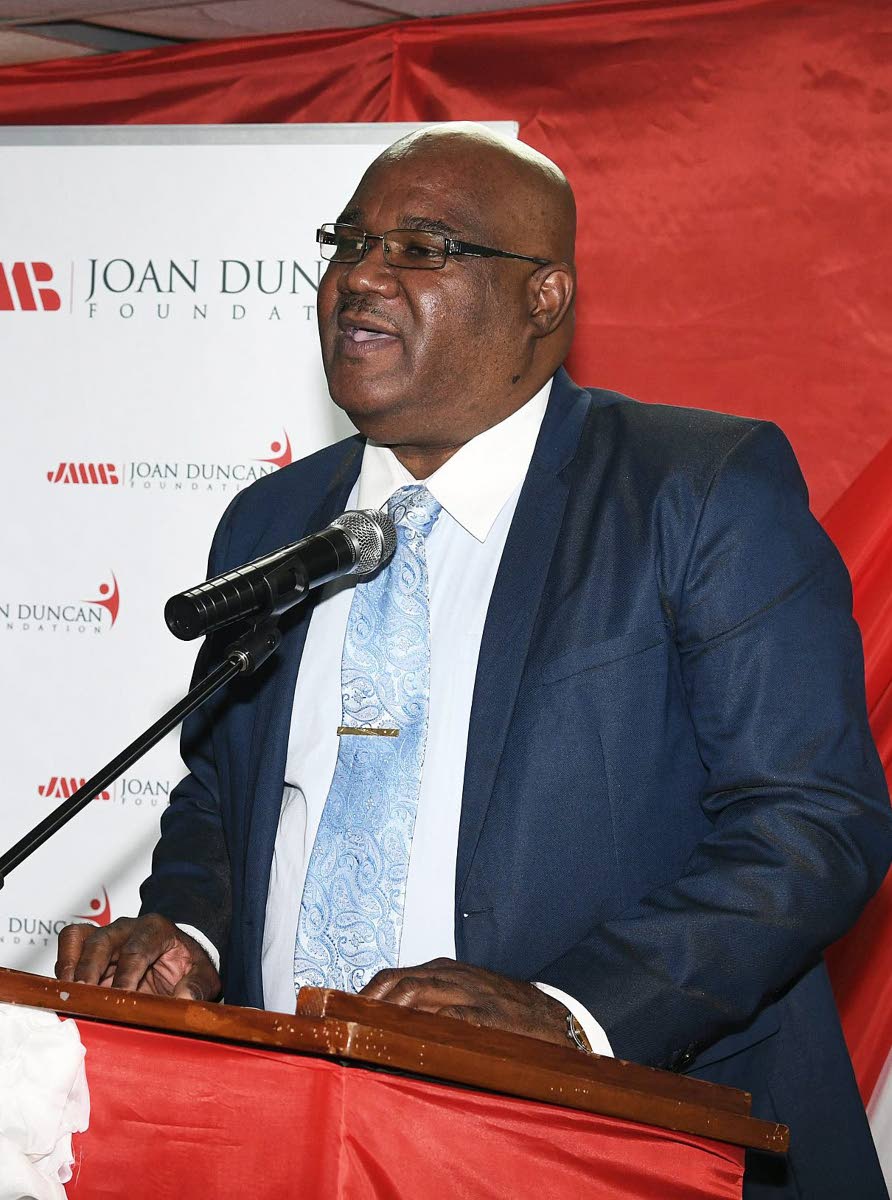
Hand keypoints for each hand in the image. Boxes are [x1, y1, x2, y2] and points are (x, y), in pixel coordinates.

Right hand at [55, 914, 220, 1000]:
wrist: (177, 954)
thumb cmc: (188, 965)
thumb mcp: (203, 975)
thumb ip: (197, 986)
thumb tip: (184, 999)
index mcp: (156, 930)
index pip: (137, 950)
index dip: (127, 976)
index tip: (121, 999)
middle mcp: (128, 928)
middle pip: (103, 941)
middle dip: (91, 969)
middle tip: (86, 997)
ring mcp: (107, 934)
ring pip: (80, 937)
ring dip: (72, 966)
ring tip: (70, 994)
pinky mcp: (90, 945)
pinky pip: (70, 942)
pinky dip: (64, 964)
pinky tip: (67, 990)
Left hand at [359, 957, 567, 1045]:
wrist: (560, 1020)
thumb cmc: (507, 1014)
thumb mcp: (467, 997)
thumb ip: (432, 1006)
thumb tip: (386, 1028)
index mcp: (444, 971)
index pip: (393, 978)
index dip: (364, 996)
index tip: (338, 1018)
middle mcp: (452, 976)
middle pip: (396, 984)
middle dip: (365, 1006)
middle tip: (342, 1033)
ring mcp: (470, 994)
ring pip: (416, 994)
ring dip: (385, 1015)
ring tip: (361, 1038)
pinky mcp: (487, 1016)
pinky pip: (448, 1018)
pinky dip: (422, 1030)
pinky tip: (403, 1046)